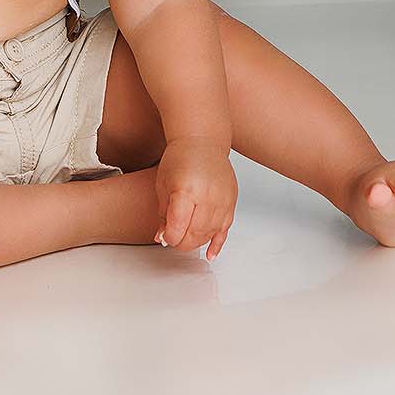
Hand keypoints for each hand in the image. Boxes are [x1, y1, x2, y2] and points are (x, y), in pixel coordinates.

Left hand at [153, 137, 235, 259]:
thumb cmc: (179, 159)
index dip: (170, 237)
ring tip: (187, 240)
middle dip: (182, 243)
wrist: (202, 141)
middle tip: (174, 240)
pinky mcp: (231, 200)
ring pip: (210, 233)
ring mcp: (222, 198)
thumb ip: (163, 214)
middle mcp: (207, 195)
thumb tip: (162, 238)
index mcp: (186, 190)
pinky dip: (217, 242)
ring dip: (197, 242)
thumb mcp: (163, 185)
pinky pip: (226, 228)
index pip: (178, 227)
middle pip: (195, 233)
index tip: (165, 236)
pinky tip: (210, 253)